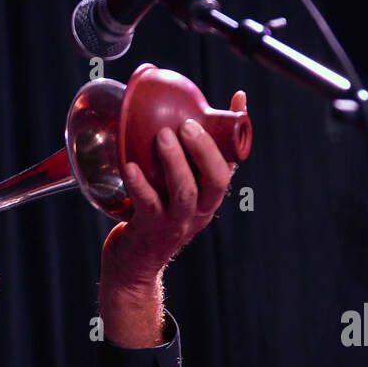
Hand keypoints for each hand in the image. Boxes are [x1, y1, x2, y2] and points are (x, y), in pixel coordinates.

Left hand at [102, 90, 246, 287]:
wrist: (132, 265)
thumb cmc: (153, 218)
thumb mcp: (174, 189)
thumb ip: (184, 158)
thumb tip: (186, 113)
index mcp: (208, 199)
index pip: (231, 165)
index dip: (237, 134)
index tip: (237, 101)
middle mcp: (198, 213)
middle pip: (216, 181)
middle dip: (205, 150)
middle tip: (187, 124)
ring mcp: (175, 224)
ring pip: (185, 192)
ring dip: (175, 162)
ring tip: (161, 137)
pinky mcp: (150, 232)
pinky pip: (148, 205)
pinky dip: (140, 184)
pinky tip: (130, 167)